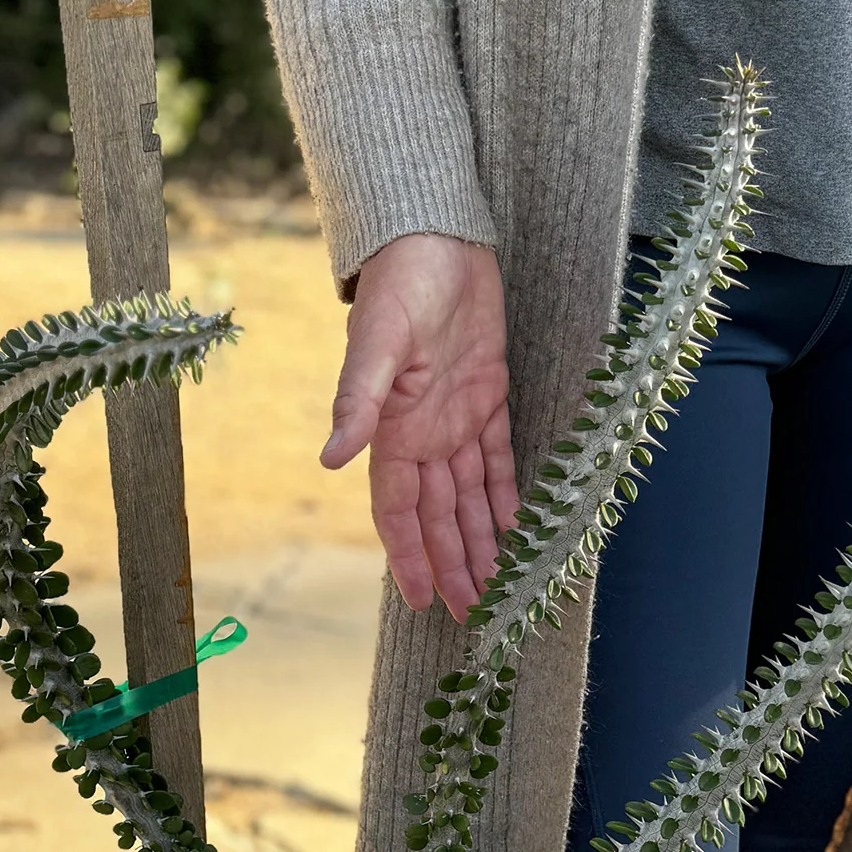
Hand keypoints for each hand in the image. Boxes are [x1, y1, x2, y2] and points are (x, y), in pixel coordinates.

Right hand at [321, 233, 516, 620]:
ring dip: (483, 543)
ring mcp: (455, 419)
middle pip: (440, 517)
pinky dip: (509, 498)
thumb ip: (355, 402)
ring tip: (498, 589)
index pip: (398, 510)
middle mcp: (422, 434)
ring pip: (471, 499)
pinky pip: (500, 462)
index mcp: (391, 430)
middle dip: (455, 565)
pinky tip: (520, 532)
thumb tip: (331, 460)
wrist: (434, 237)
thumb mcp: (374, 343)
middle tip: (474, 614)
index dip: (409, 556)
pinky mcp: (487, 398)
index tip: (423, 599)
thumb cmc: (397, 283)